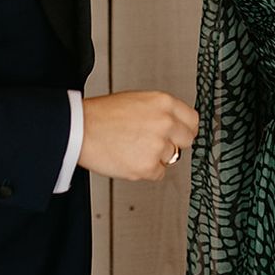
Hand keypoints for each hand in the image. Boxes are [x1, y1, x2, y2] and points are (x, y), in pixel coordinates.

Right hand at [78, 91, 198, 180]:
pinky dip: (145, 170)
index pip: (192, 120)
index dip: (184, 129)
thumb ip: (160, 111)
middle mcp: (165, 122)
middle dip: (174, 143)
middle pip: (187, 140)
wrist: (81, 129)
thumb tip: (175, 125)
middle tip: (155, 143)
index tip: (180, 133)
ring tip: (134, 148)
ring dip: (157, 157)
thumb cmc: (103, 115)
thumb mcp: (138, 100)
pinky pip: (158, 173)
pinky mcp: (148, 166)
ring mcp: (158, 145)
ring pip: (171, 158)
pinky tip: (130, 158)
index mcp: (164, 102)